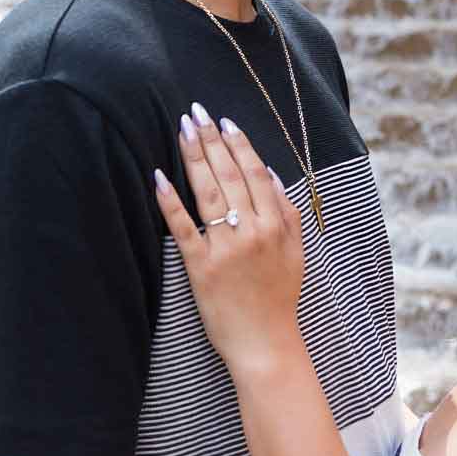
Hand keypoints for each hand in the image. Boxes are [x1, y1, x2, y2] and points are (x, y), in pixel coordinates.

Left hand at [154, 107, 304, 373]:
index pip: (256, 174)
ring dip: (194, 158)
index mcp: (275, 226)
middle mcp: (252, 232)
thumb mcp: (296, 253)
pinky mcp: (201, 268)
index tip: (225, 122)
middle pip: (230, 176)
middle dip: (212, 141)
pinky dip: (171, 202)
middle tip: (196, 112)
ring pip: (209, 193)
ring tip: (183, 129)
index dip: (239, 145)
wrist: (266, 343)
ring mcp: (225, 249)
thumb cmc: (279, 299)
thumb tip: (271, 174)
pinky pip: (184, 229)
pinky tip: (160, 177)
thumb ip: (288, 213)